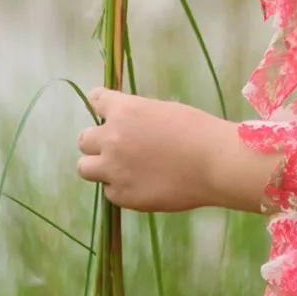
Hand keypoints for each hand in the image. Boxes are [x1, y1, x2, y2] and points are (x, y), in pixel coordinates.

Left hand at [76, 88, 228, 211]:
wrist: (212, 162)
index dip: (101, 104)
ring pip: (85, 168)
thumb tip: (126, 126)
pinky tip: (140, 183)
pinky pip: (109, 191)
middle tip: (114, 146)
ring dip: (99, 166)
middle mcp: (112, 138)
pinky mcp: (121, 195)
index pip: (96, 100)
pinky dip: (119, 187)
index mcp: (124, 111)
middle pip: (84, 140)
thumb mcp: (162, 111)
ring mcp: (114, 169)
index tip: (104, 109)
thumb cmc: (195, 130)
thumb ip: (136, 118)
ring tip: (119, 168)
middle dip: (96, 141)